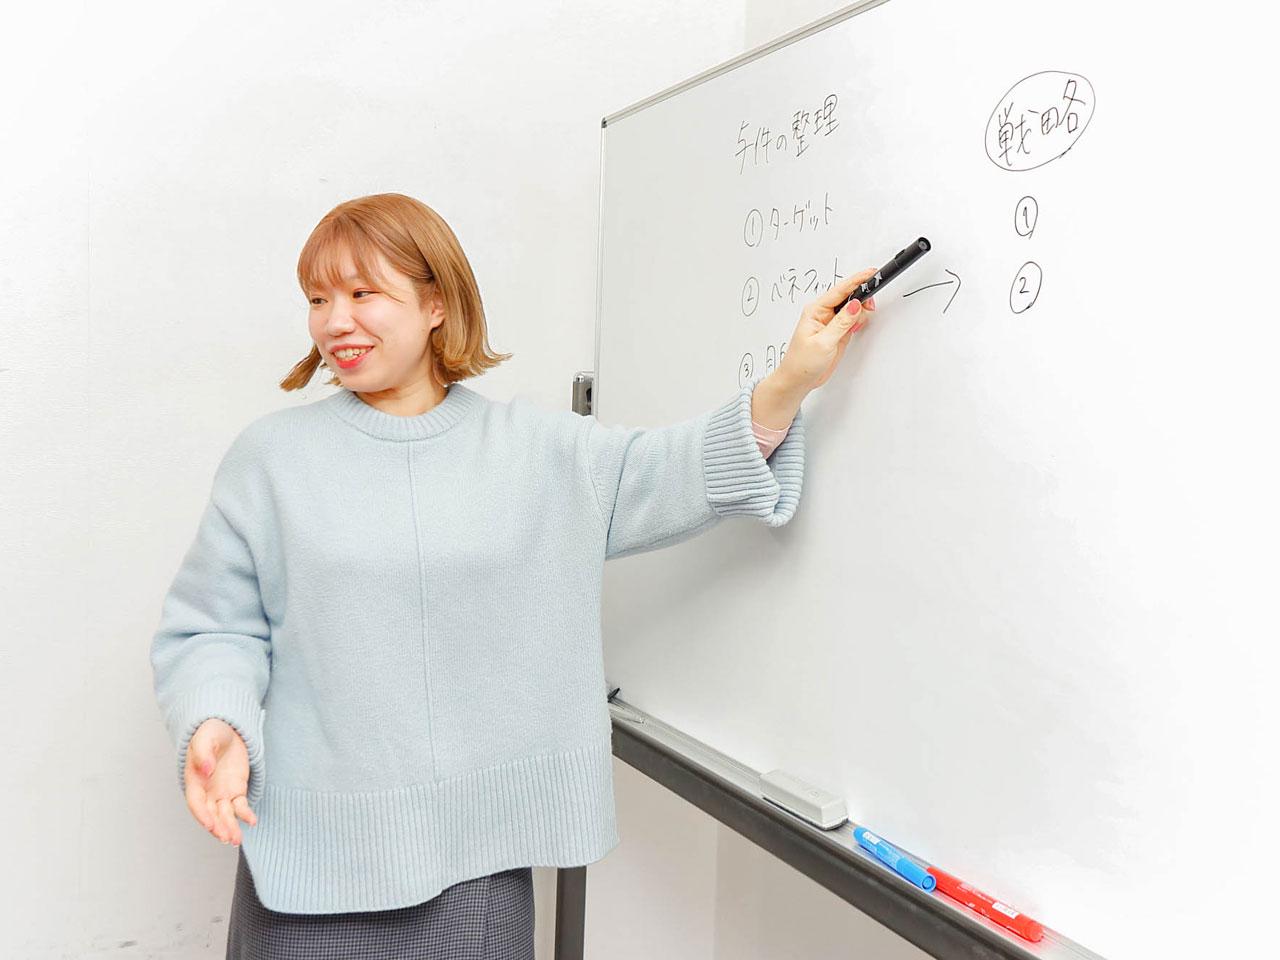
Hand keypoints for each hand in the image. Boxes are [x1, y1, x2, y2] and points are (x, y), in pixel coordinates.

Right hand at [184, 717, 256, 845]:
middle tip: (227, 838)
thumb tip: (205, 769)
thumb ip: (204, 753)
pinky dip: (245, 814)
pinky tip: (252, 821)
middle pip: (210, 813)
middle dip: (218, 827)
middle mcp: (206, 791)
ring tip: (237, 840)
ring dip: (230, 827)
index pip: (196, 802)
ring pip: (225, 814)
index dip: (201, 814)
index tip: (210, 824)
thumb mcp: (206, 738)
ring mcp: (221, 792)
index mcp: (194, 780)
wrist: (227, 729)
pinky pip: (240, 806)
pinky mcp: (236, 790)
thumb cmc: (211, 733)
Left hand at [776, 265, 878, 393]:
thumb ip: (841, 323)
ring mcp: (831, 323)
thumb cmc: (802, 363)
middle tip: (871, 305)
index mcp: (815, 311)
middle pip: (847, 296)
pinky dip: (859, 321)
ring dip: (861, 311)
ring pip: (852, 309)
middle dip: (862, 297)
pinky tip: (859, 325)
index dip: (856, 281)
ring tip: (862, 319)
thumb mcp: (823, 342)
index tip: (871, 274)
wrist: (798, 381)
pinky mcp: (837, 333)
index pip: (839, 290)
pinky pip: (852, 320)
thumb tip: (855, 305)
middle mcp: (823, 314)